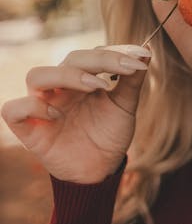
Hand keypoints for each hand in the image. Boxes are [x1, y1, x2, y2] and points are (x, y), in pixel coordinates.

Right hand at [1, 44, 150, 182]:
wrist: (100, 170)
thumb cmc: (108, 134)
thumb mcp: (125, 107)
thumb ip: (132, 82)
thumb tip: (146, 53)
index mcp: (82, 77)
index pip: (92, 53)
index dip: (115, 53)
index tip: (141, 58)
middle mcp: (60, 87)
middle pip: (69, 60)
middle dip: (98, 61)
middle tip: (124, 70)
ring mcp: (42, 105)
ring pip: (37, 75)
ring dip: (67, 76)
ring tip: (96, 87)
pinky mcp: (28, 129)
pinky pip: (13, 109)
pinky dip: (32, 107)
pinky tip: (57, 116)